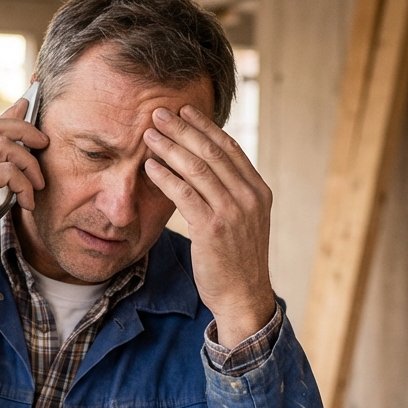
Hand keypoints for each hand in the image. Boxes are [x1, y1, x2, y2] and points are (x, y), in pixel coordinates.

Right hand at [0, 97, 47, 299]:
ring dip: (29, 165)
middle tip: (45, 144)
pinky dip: (24, 185)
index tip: (29, 104)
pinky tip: (25, 203)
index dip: (10, 114)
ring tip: (37, 187)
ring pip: (4, 146)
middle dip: (24, 129)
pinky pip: (7, 172)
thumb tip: (18, 163)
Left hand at [143, 105, 275, 347]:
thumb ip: (231, 193)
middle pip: (211, 151)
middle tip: (158, 112)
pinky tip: (149, 166)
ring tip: (149, 134)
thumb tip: (208, 168)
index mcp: (258, 190)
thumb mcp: (244, 221)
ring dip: (169, 147)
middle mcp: (249, 196)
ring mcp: (232, 211)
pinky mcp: (212, 227)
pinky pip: (184, 193)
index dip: (205, 126)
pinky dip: (165, 176)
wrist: (243, 296)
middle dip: (182, 128)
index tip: (184, 110)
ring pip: (196, 168)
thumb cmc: (237, 260)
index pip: (230, 147)